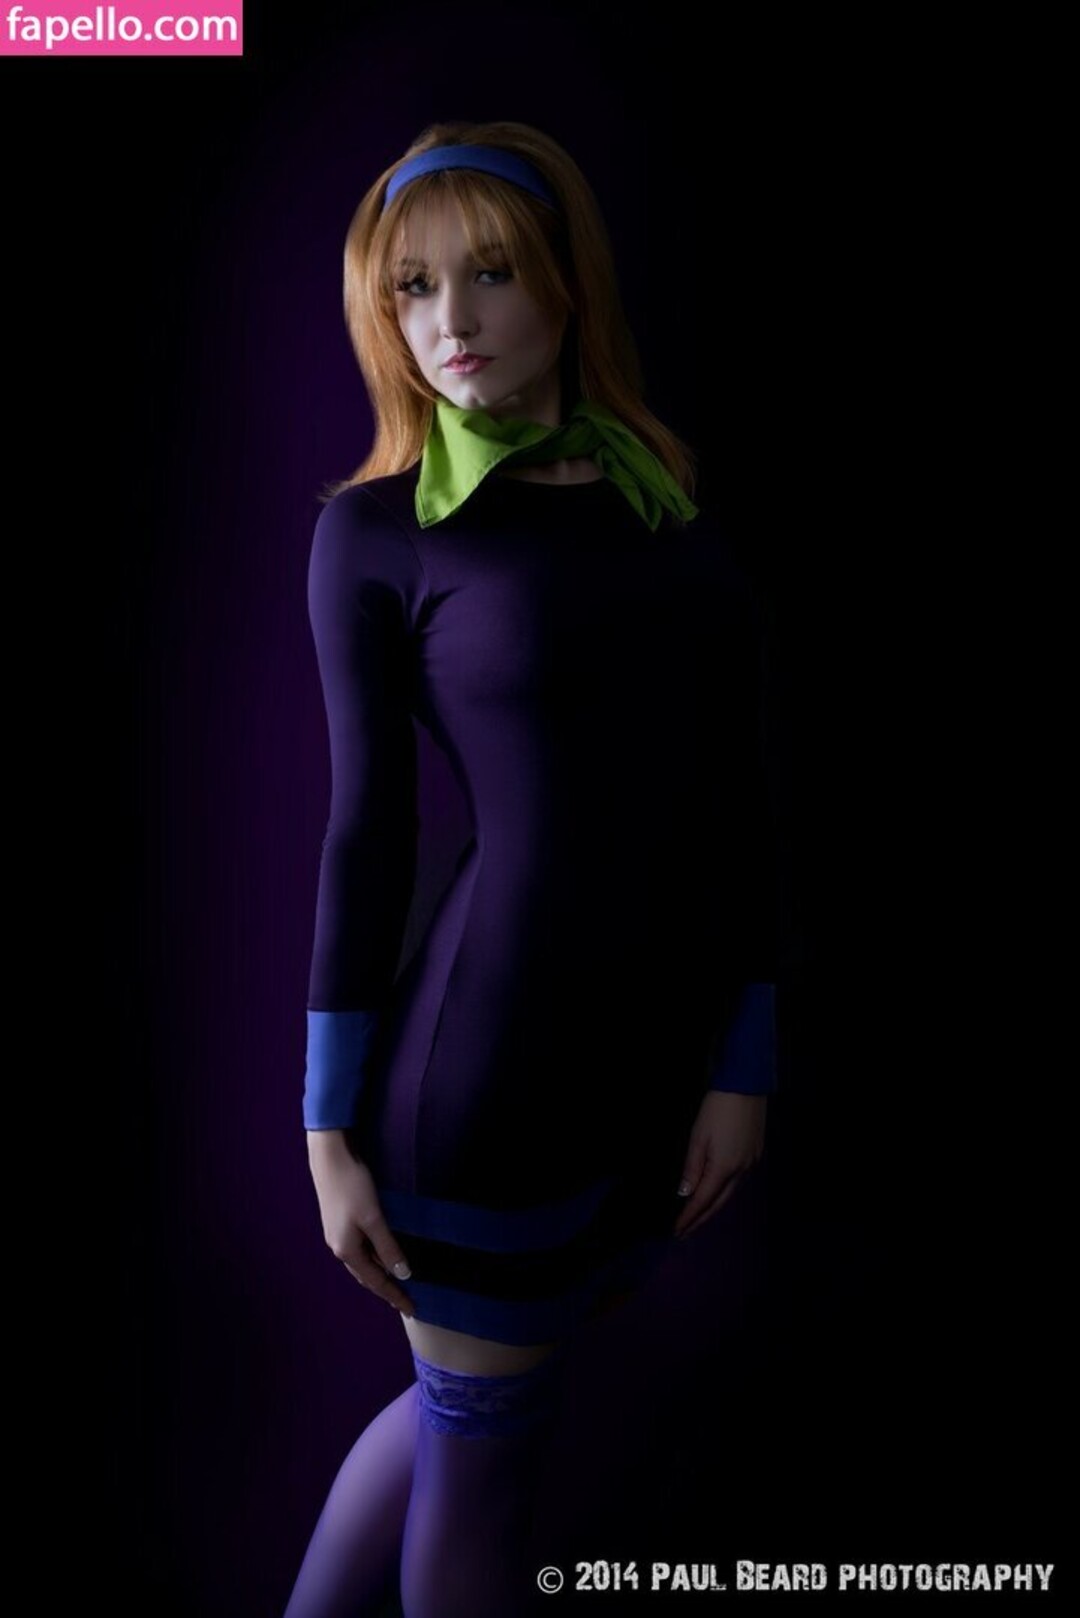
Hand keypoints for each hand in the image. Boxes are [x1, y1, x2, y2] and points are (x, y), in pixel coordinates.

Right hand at [306, 1131, 415, 1315]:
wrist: (329, 1157)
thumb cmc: (353, 1186)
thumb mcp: (374, 1218)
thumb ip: (388, 1248)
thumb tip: (403, 1274)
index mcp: (347, 1251)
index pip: (376, 1282)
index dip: (395, 1296)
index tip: (412, 1309)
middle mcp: (339, 1247)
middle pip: (366, 1276)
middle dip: (386, 1289)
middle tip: (406, 1300)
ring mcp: (337, 1235)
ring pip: (362, 1263)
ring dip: (379, 1274)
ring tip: (396, 1282)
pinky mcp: (339, 1221)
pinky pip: (359, 1250)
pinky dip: (372, 1258)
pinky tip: (381, 1254)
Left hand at [673, 1091, 767, 1239]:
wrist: (746, 1086)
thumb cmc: (717, 1109)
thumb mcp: (698, 1137)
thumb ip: (692, 1168)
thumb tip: (685, 1194)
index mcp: (724, 1168)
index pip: (703, 1201)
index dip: (689, 1217)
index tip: (676, 1231)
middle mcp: (741, 1171)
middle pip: (719, 1203)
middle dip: (701, 1219)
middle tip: (684, 1232)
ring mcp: (751, 1163)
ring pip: (730, 1193)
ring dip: (713, 1207)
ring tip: (697, 1217)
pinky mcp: (756, 1154)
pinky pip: (738, 1181)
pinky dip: (724, 1192)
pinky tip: (716, 1193)